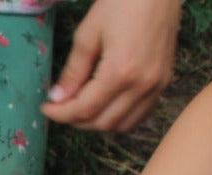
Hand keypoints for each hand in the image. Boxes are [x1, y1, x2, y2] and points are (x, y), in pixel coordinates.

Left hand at [43, 0, 180, 130]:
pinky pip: (140, 115)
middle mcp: (142, 85)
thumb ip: (73, 71)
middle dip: (76, 120)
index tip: (47, 108)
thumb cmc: (123, 0)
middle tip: (62, 107)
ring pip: (121, 125)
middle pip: (102, 123)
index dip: (61, 114)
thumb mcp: (89, 33)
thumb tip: (58, 98)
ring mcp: (157, 86)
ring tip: (82, 106)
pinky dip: (119, 118)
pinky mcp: (164, 82)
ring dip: (97, 123)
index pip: (84, 110)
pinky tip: (106, 105)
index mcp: (121, 72)